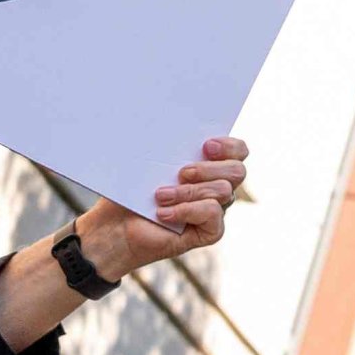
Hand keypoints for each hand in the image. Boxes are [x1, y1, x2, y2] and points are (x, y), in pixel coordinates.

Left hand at [74, 136, 247, 278]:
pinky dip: (187, 210)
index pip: (239, 151)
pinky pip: (213, 214)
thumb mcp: (147, 162)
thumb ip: (166, 146)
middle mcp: (217, 186)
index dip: (230, 146)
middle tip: (181, 172)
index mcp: (209, 164)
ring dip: (188, 191)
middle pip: (237, 171)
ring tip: (160, 196)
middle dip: (209, 168)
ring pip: (223, 191)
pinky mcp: (210, 231)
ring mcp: (215, 210)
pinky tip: (163, 214)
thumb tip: (169, 123)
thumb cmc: (130, 192)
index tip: (205, 145)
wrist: (115, 227)